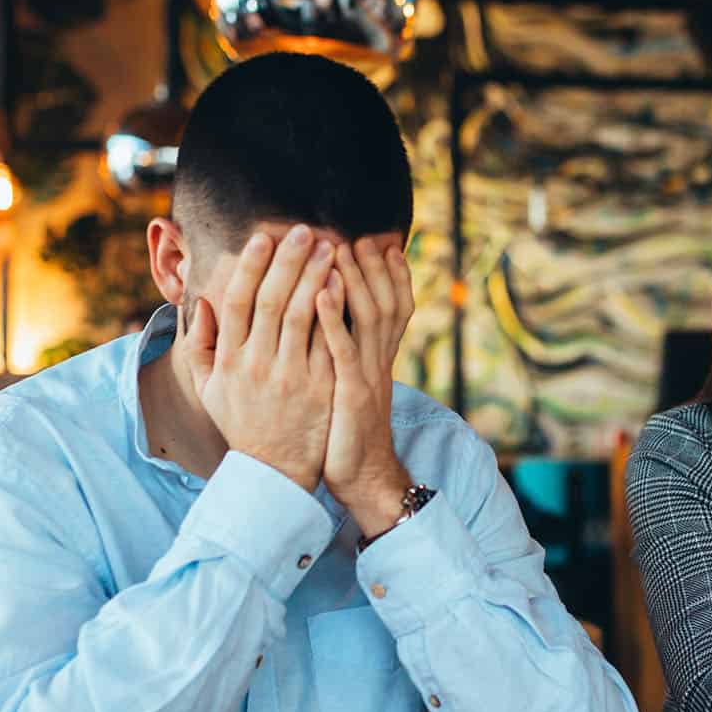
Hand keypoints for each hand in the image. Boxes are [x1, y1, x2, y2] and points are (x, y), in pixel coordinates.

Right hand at [187, 226, 336, 491]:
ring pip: (302, 315)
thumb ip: (200, 345)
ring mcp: (291, 376)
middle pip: (272, 300)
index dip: (250, 266)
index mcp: (230, 360)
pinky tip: (344, 285)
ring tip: (330, 248)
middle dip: (289, 261)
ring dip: (316, 277)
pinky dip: (335, 311)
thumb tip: (201, 303)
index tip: (263, 237)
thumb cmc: (242, 424)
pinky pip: (328, 341)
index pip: (237, 301)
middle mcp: (258, 364)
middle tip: (305, 230)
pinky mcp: (320, 388)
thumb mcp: (209, 389)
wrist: (274, 472)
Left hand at [320, 238, 416, 536]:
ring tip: (339, 248)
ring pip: (367, 317)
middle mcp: (376, 360)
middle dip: (374, 266)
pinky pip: (343, 350)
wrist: (362, 478)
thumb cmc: (345, 431)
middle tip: (361, 233)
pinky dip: (333, 319)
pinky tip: (320, 293)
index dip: (390, 273)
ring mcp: (366, 375)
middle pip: (384, 300)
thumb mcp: (350, 385)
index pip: (392, 304)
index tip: (380, 241)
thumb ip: (346, 352)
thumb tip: (335, 323)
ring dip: (354, 279)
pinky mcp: (351, 393)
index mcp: (375, 357)